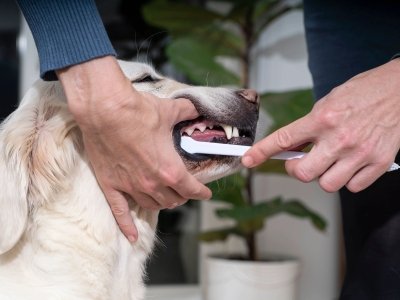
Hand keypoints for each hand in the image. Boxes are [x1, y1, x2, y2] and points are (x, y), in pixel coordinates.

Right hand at [57, 56, 210, 241]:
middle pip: (172, 200)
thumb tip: (200, 108)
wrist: (105, 109)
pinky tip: (132, 236)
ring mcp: (130, 187)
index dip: (201, 192)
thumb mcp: (170, 111)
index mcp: (170, 170)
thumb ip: (188, 112)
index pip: (192, 189)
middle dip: (182, 196)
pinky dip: (127, 226)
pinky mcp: (111, 186)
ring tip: (165, 199)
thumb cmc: (138, 111)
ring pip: (151, 206)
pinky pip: (120, 212)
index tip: (205, 193)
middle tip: (184, 190)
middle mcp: (152, 184)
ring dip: (162, 204)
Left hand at [243, 59, 399, 192]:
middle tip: (300, 161)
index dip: (262, 151)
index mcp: (323, 118)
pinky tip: (350, 165)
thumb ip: (310, 125)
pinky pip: (353, 187)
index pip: (284, 139)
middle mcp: (340, 138)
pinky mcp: (380, 163)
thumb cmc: (364, 92)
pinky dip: (348, 180)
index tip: (249, 160)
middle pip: (304, 173)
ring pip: (328, 184)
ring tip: (330, 161)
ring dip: (323, 176)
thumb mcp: (329, 102)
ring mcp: (360, 153)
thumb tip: (292, 146)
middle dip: (297, 170)